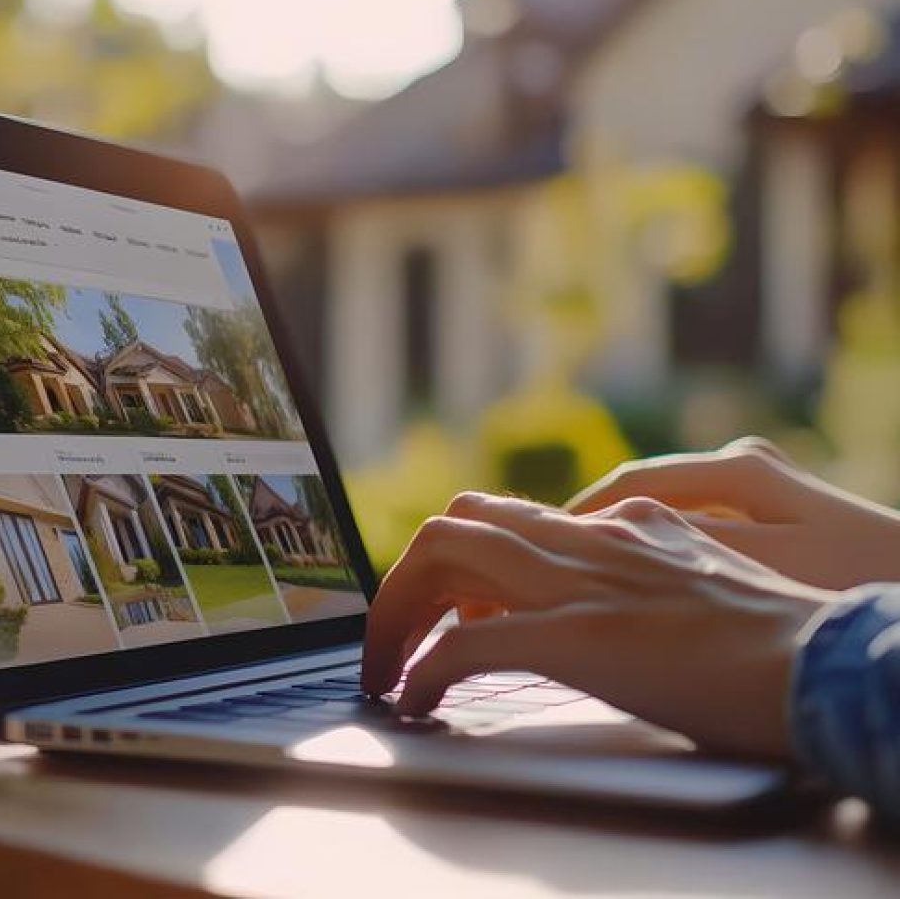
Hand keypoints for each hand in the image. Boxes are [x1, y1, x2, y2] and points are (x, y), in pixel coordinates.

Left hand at [362, 493, 832, 757]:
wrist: (826, 660)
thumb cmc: (775, 636)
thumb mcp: (697, 579)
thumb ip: (643, 570)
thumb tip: (600, 593)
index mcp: (616, 527)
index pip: (505, 515)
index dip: (456, 556)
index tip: (438, 601)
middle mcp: (587, 540)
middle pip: (458, 520)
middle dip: (410, 575)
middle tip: (396, 630)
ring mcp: (579, 583)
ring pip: (445, 553)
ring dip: (397, 609)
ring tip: (386, 663)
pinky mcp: (578, 636)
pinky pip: (468, 642)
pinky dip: (425, 667)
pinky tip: (415, 697)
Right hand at [567, 436, 899, 590]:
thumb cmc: (856, 579)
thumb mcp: (765, 561)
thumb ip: (686, 542)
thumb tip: (611, 531)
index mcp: (736, 469)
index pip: (635, 481)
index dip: (582, 512)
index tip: (540, 543)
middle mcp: (744, 465)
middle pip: (651, 491)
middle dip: (602, 523)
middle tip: (557, 561)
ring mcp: (764, 488)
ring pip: (675, 509)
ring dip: (634, 536)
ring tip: (596, 573)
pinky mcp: (779, 513)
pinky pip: (703, 525)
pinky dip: (670, 545)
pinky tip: (656, 577)